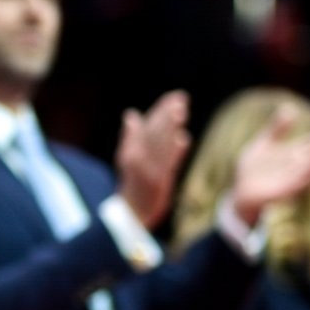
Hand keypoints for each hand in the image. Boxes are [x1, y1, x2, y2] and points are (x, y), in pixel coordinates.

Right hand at [114, 91, 192, 232]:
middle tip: (180, 98)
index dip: (160, 111)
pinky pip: (167, 164)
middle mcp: (138, 158)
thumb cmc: (133, 183)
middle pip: (154, 132)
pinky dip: (175, 152)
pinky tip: (183, 139)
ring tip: (181, 112)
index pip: (147, 126)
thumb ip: (130, 136)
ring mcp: (148, 170)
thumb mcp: (126, 159)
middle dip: (167, 114)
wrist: (132, 213)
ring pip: (161, 145)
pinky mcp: (158, 183)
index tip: (173, 97)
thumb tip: (130, 114)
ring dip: (170, 128)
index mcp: (131, 150)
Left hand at [224, 103, 309, 230]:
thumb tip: (290, 108)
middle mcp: (297, 165)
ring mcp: (292, 178)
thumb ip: (277, 128)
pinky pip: (298, 183)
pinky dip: (307, 175)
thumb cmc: (255, 167)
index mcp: (295, 153)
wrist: (240, 190)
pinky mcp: (283, 190)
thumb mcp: (264, 143)